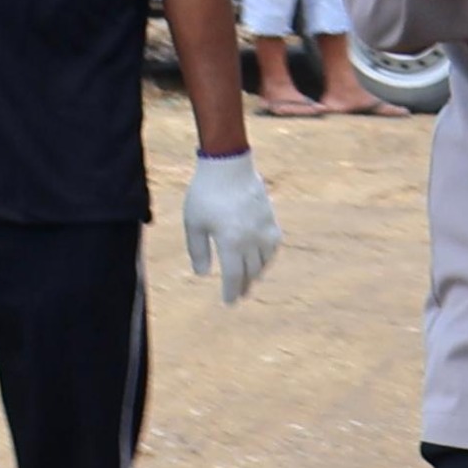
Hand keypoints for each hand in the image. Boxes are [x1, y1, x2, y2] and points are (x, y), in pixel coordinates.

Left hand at [183, 150, 280, 304]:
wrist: (228, 165)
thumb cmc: (206, 193)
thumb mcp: (194, 223)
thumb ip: (198, 250)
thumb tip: (203, 274)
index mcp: (231, 243)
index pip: (233, 277)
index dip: (230, 292)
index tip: (228, 302)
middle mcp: (251, 240)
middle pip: (250, 272)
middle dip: (244, 286)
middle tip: (239, 295)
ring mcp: (264, 230)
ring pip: (264, 261)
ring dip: (256, 273)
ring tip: (249, 280)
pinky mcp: (271, 219)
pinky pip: (273, 246)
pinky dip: (268, 257)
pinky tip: (261, 259)